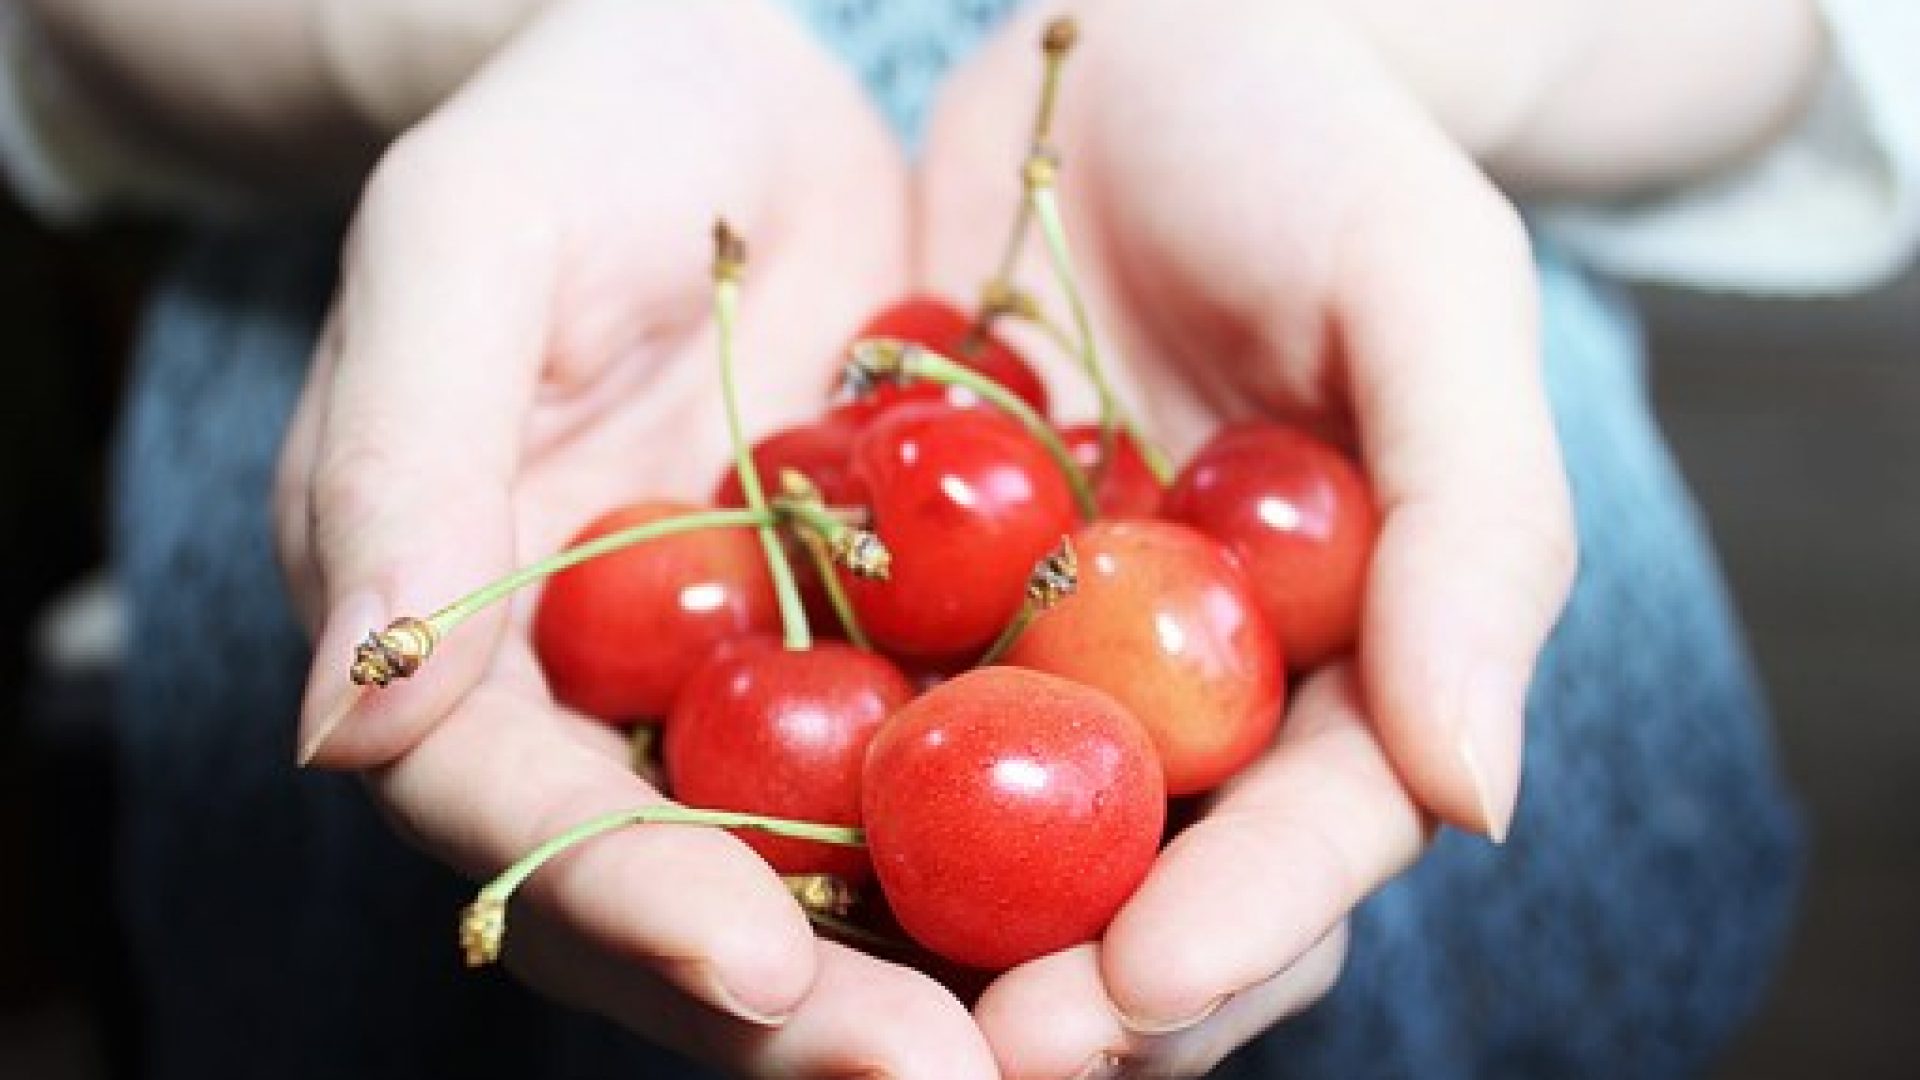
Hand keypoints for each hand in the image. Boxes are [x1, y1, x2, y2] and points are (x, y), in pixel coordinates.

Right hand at [274, 0, 996, 1072]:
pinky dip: (1042, 841)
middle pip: (690, 904)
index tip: (759, 969)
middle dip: (815, 1013)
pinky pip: (962, 775)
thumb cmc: (574, 134)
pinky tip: (1153, 885)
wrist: (732, 92)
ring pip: (839, 880)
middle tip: (954, 1077)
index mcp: (469, 647)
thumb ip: (397, 466)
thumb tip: (343, 727)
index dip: (631, 901)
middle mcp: (615, 712)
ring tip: (1079, 1033)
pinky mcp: (898, 657)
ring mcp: (764, 700)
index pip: (524, 813)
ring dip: (949, 972)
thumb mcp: (465, 248)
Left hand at [918, 1, 1576, 1072]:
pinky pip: (872, 735)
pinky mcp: (923, 614)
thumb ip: (1474, 529)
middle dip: (1082, 997)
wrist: (1133, 52)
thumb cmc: (1306, 148)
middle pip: (1163, 898)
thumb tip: (1479, 798)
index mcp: (1349, 652)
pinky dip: (824, 812)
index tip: (1140, 983)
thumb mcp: (1425, 288)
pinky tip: (743, 856)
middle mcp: (1203, 693)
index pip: (1316, 829)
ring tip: (841, 1009)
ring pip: (1013, 863)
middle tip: (977, 1058)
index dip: (1243, 920)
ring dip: (938, 956)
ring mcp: (1055, 665)